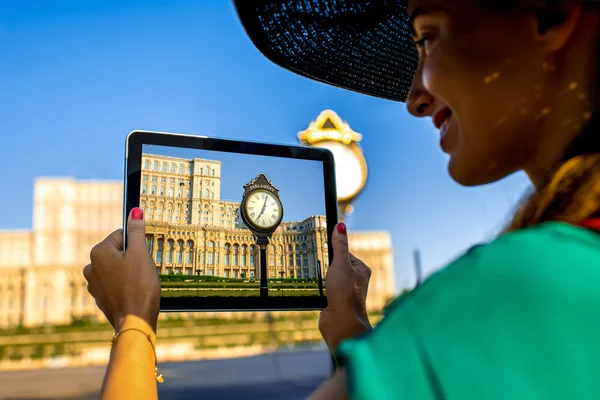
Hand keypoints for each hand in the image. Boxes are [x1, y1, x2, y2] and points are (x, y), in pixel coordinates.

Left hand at [83, 208, 160, 331]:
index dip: (136, 244)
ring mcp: (94, 284)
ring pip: (117, 269)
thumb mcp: (141, 254)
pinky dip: (125, 286)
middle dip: (132, 258)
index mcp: (99, 252)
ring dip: (129, 272)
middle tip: (144, 271)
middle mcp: (91, 267)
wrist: (135, 321)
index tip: (144, 256)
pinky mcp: (101, 298)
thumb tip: (135, 211)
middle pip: (118, 252)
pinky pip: (115, 284)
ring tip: (140, 284)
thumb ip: (136, 231)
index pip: (121, 236)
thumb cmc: (139, 286)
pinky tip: (135, 293)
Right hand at [318, 223, 371, 352]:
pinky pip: (324, 291)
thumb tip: (340, 226)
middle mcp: (355, 281)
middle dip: (327, 267)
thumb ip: (340, 245)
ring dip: (323, 280)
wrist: (340, 322)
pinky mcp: (335, 302)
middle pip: (336, 266)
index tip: (326, 252)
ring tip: (322, 283)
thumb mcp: (341, 264)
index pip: (345, 253)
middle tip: (324, 271)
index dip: (334, 253)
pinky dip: (320, 290)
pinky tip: (319, 292)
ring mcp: (345, 292)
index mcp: (361, 270)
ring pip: (329, 279)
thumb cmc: (345, 293)